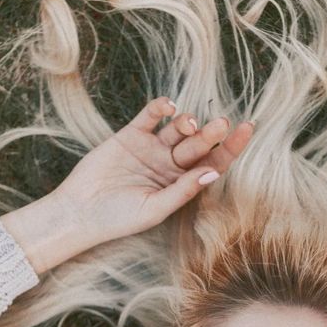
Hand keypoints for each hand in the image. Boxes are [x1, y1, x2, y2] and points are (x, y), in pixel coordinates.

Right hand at [48, 96, 254, 248]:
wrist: (80, 212)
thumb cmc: (119, 218)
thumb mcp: (155, 208)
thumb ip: (183, 190)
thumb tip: (214, 171)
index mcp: (182, 183)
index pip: (213, 162)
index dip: (231, 147)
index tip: (247, 129)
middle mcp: (170, 164)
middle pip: (198, 144)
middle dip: (210, 134)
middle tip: (221, 124)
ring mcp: (151, 148)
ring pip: (177, 129)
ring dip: (187, 122)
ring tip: (188, 124)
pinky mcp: (130, 135)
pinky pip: (150, 116)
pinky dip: (160, 108)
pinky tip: (169, 107)